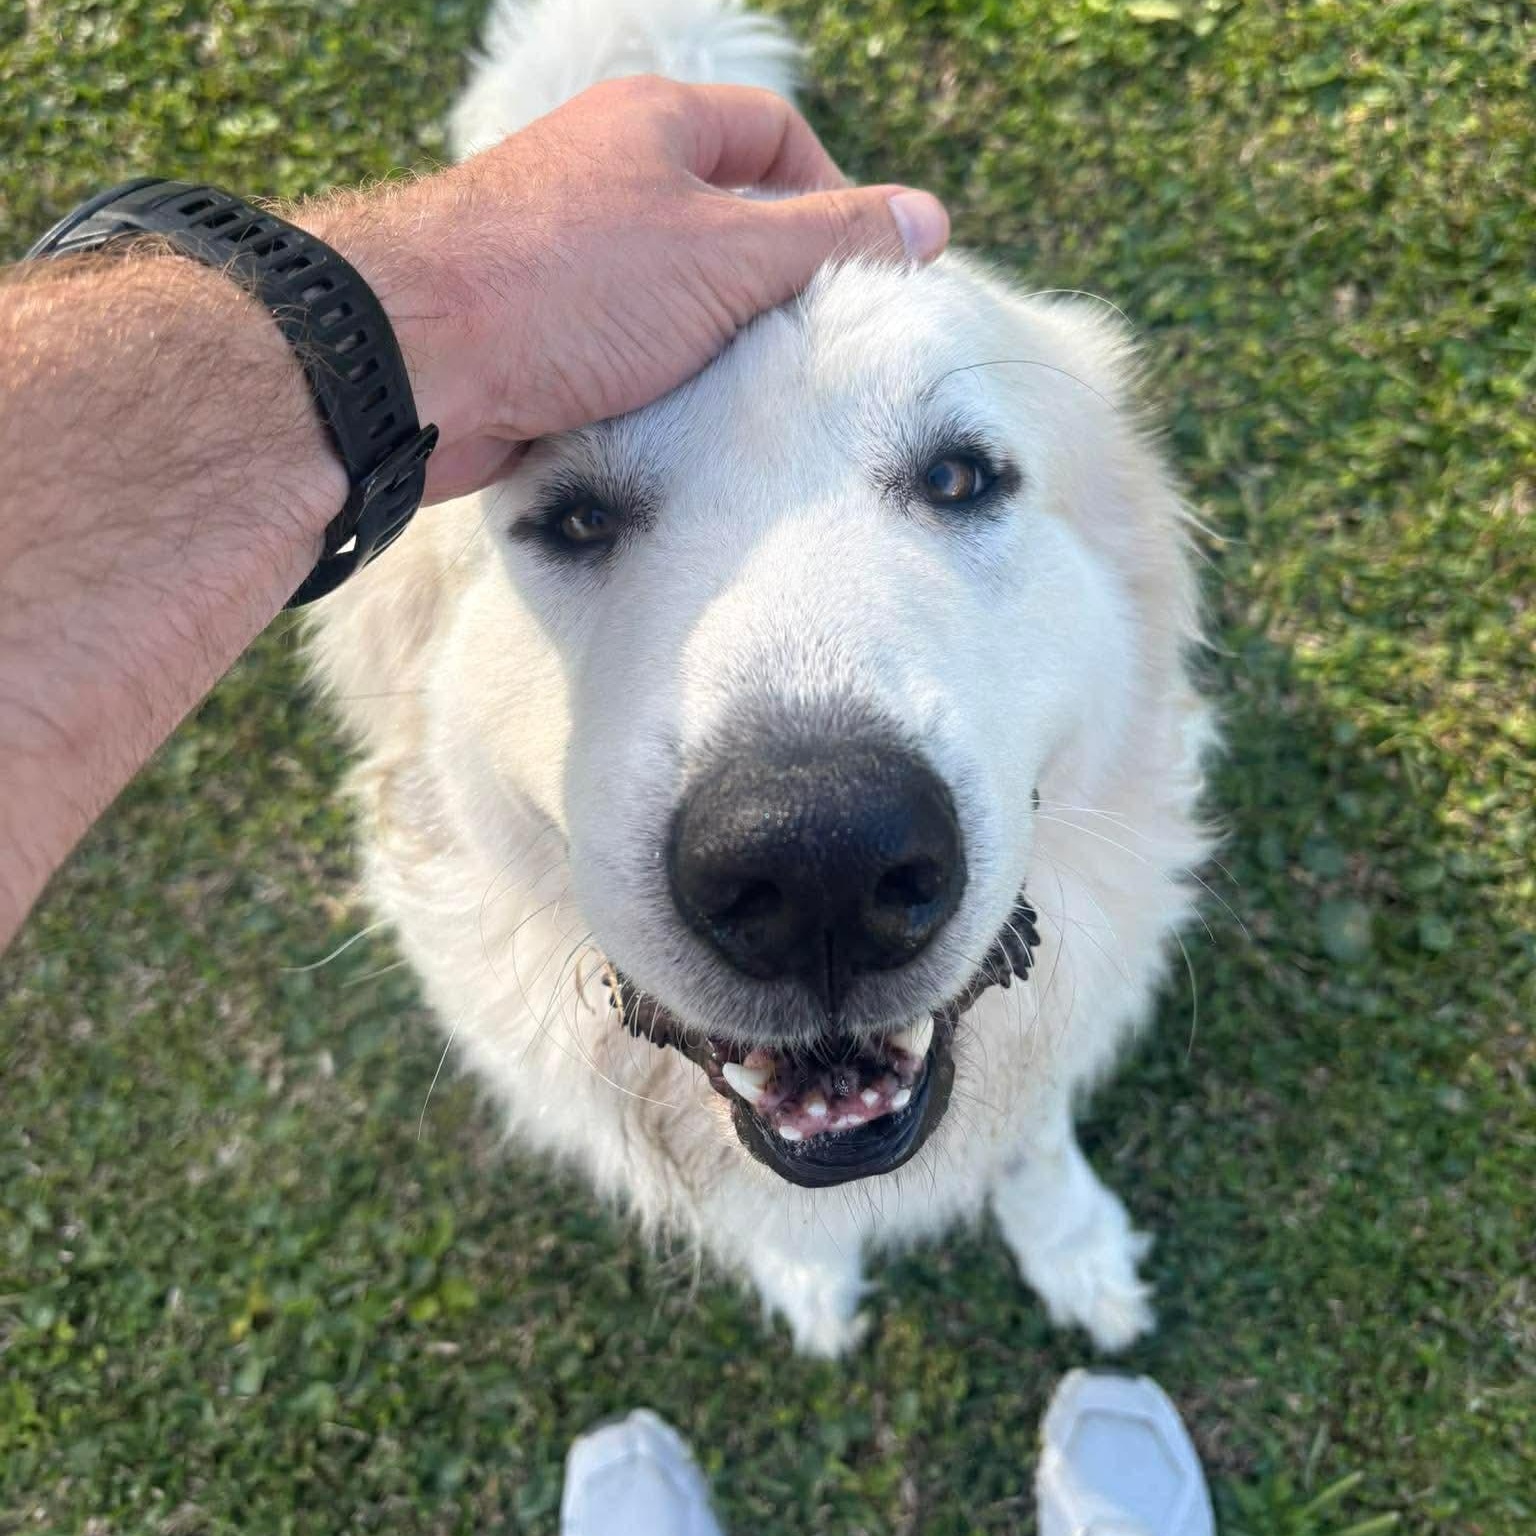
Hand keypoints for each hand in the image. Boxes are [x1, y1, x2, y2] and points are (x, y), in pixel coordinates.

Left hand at [301, 75, 949, 499]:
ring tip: (754, 401)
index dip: (832, 195)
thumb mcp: (727, 255)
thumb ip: (831, 240)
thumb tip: (929, 222)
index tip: (858, 275)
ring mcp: (569, 259)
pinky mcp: (542, 335)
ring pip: (678, 299)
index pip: (774, 136)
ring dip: (720, 348)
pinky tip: (686, 430)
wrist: (414, 363)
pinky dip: (664, 387)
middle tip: (813, 353)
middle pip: (728, 222)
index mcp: (654, 125)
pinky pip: (629, 353)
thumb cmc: (567, 285)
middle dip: (776, 287)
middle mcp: (607, 179)